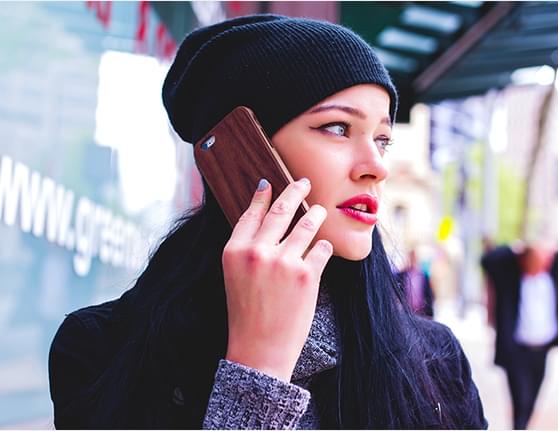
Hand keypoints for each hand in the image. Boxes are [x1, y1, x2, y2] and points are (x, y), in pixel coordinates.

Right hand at [222, 178, 332, 381]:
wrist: (259, 349)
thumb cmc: (246, 314)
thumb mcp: (234, 276)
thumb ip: (247, 248)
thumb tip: (265, 215)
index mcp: (234, 251)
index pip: (251, 213)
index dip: (262, 195)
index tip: (270, 183)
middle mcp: (257, 252)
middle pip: (281, 210)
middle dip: (295, 191)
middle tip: (303, 182)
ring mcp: (283, 262)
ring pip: (306, 224)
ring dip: (315, 215)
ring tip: (320, 211)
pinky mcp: (306, 274)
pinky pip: (321, 248)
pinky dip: (323, 247)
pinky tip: (322, 248)